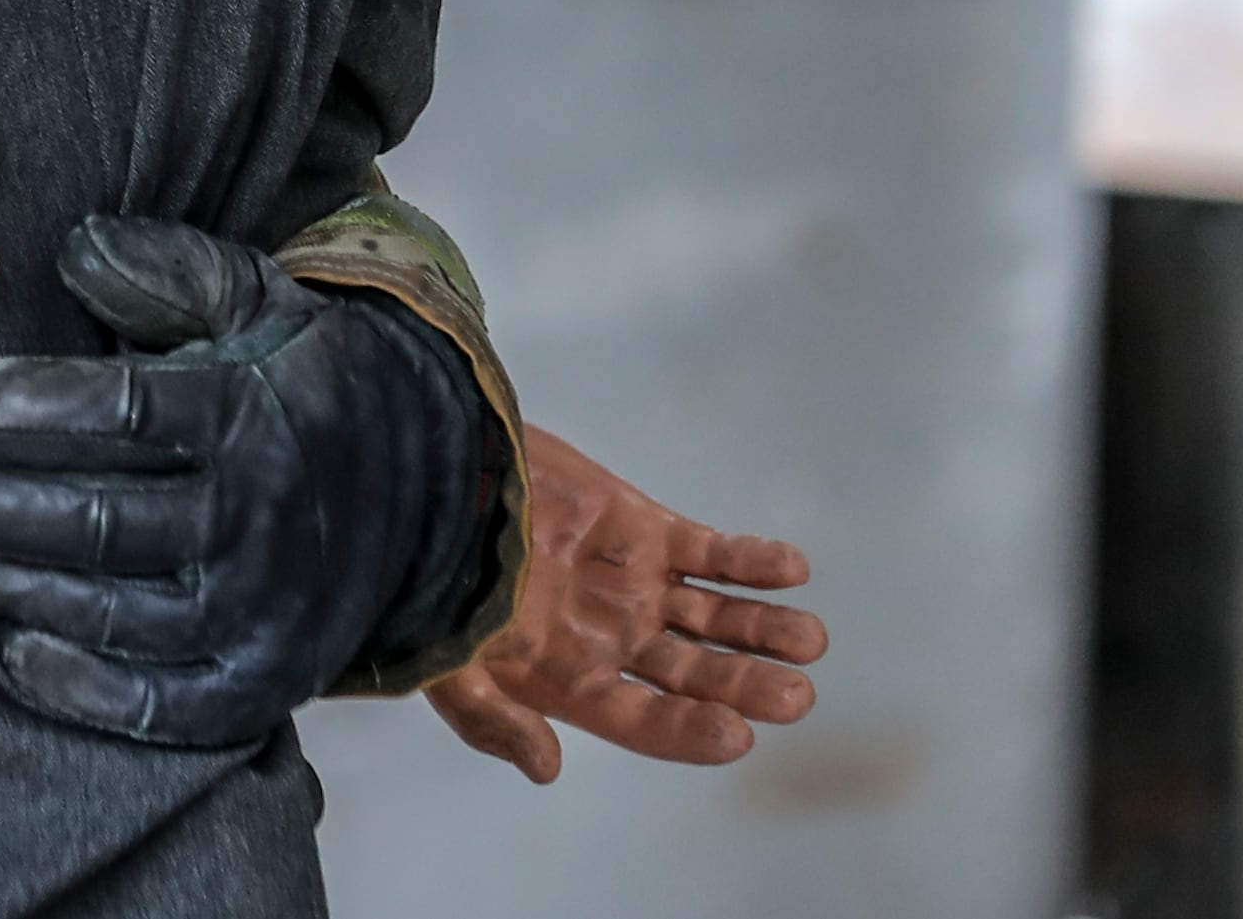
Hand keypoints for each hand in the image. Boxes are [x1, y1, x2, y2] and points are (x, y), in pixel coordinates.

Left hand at [0, 216, 496, 747]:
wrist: (428, 476)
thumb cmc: (297, 377)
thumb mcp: (251, 294)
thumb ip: (163, 266)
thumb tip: (72, 248)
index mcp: (249, 412)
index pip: (122, 413)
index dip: (28, 407)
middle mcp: (259, 516)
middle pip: (100, 523)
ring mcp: (263, 609)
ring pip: (114, 614)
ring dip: (15, 588)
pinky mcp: (264, 681)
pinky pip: (161, 704)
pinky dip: (82, 686)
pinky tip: (20, 645)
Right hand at [421, 424, 823, 781]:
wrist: (438, 472)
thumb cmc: (435, 570)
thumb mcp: (445, 656)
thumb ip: (493, 718)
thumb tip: (547, 771)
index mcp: (569, 677)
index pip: (643, 720)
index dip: (689, 733)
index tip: (736, 734)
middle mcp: (610, 637)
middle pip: (694, 673)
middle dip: (746, 685)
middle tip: (795, 696)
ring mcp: (632, 581)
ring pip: (715, 617)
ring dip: (763, 629)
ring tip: (807, 639)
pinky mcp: (643, 527)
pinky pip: (712, 554)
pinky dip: (752, 562)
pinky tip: (790, 570)